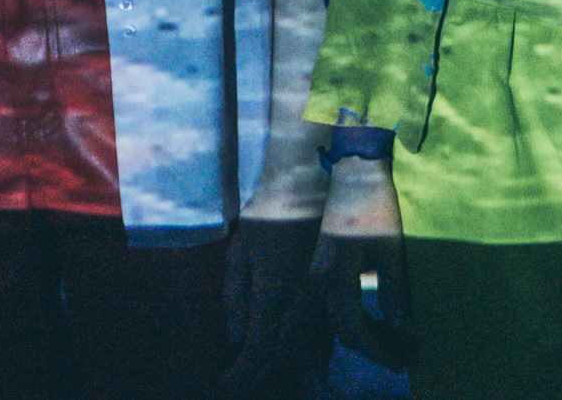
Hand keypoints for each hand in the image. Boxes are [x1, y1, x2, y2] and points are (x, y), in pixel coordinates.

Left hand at [221, 212, 322, 391]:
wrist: (308, 183)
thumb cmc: (268, 212)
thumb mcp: (240, 249)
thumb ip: (236, 294)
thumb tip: (236, 334)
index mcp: (273, 293)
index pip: (258, 348)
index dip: (242, 372)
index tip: (225, 385)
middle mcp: (301, 303)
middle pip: (283, 351)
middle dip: (262, 370)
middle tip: (242, 382)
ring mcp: (322, 296)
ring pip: (308, 344)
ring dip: (290, 363)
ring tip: (275, 377)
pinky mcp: (335, 287)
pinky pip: (326, 329)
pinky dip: (316, 349)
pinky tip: (315, 362)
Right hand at [310, 153, 409, 368]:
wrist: (352, 169)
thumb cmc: (374, 204)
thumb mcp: (390, 248)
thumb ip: (393, 291)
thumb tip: (401, 327)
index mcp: (334, 278)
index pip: (355, 330)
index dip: (379, 350)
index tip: (403, 361)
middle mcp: (318, 282)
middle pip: (344, 329)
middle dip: (374, 346)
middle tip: (403, 354)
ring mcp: (316, 273)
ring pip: (338, 318)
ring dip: (364, 333)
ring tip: (394, 340)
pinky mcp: (320, 265)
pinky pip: (336, 303)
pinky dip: (355, 316)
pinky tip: (376, 319)